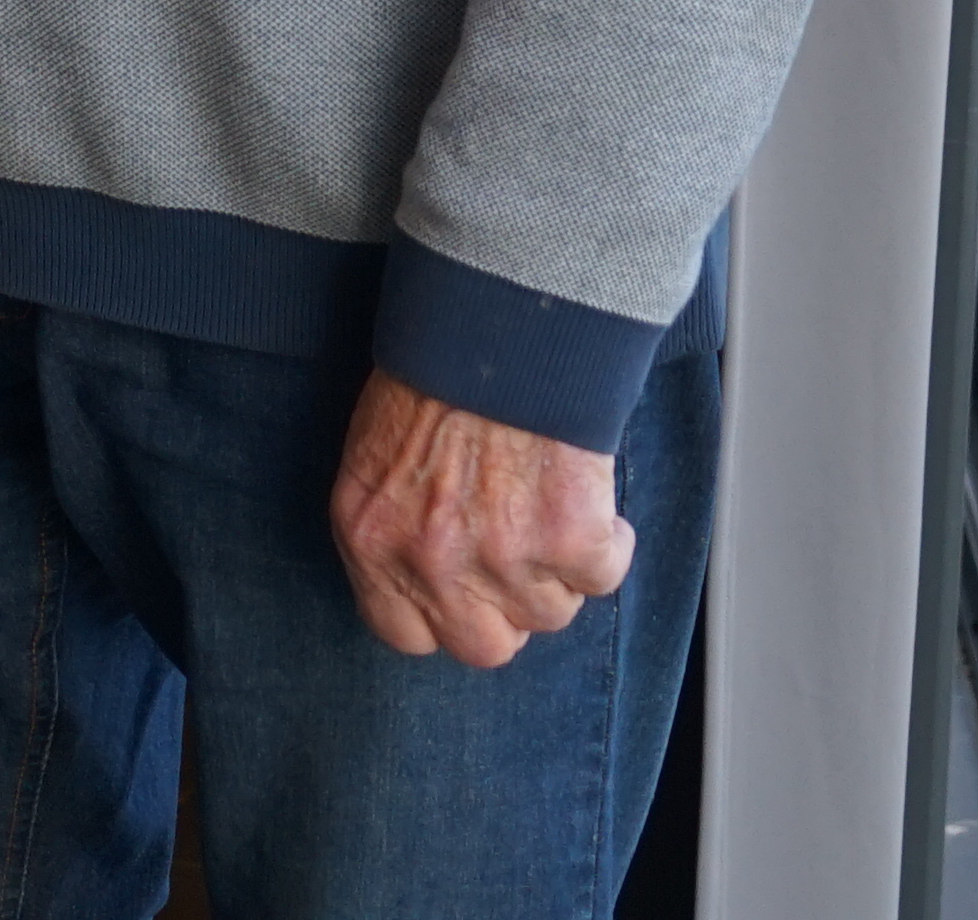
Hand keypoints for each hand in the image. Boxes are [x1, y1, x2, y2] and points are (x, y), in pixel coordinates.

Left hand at [329, 367, 632, 664]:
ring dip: (559, 572)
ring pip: (551, 613)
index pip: (402, 632)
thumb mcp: (376, 459)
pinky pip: (603, 576)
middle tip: (518, 564)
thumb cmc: (433, 377)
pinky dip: (607, 544)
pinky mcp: (570, 541)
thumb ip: (396, 528)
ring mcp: (502, 558)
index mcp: (371, 538)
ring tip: (550, 510)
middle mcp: (431, 561)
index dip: (441, 616)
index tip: (463, 593)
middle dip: (506, 612)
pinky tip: (589, 500)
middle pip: (484, 646)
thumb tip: (428, 577)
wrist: (493, 331)